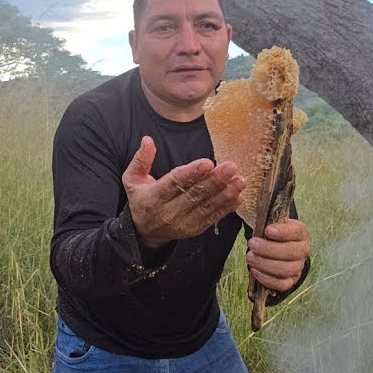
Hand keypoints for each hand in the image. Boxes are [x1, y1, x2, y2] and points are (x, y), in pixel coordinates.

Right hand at [123, 136, 245, 248]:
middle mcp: (168, 212)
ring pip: (207, 207)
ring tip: (239, 181)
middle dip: (214, 180)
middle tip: (230, 167)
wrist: (144, 232)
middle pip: (194, 195)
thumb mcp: (132, 179)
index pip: (174, 183)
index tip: (207, 163)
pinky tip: (238, 196)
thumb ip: (141, 159)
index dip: (191, 173)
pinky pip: (213, 218)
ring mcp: (183, 223)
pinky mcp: (195, 229)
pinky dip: (226, 207)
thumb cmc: (141, 199)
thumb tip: (147, 140)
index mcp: (153, 197)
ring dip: (225, 193)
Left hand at [246, 218, 309, 292]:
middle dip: (269, 249)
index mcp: (300, 232)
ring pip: (287, 269)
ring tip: (249, 257)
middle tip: (251, 244)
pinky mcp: (290, 280)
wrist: (275, 248)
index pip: (297, 232)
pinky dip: (267, 279)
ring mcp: (298, 267)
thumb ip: (265, 218)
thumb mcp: (270, 222)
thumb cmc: (270, 234)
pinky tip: (254, 270)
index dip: (284, 232)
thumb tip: (247, 205)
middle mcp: (303, 250)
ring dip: (266, 264)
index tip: (267, 230)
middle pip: (292, 253)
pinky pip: (282, 284)